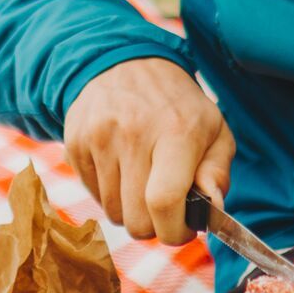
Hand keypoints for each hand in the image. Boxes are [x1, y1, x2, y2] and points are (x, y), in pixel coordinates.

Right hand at [62, 57, 233, 241]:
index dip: (174, 230)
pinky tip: (121, 168)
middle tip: (164, 207)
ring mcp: (98, 137)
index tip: (182, 228)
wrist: (126, 63)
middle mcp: (133, 133)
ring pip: (112, 212)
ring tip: (143, 182)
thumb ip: (217, 173)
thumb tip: (212, 208)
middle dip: (154, 225)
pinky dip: (109, 193)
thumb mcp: (214, 129)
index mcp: (176, 132)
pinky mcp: (75, 143)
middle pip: (136, 218)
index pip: (164, 202)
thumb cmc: (177, 106)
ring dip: (130, 209)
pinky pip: (92, 195)